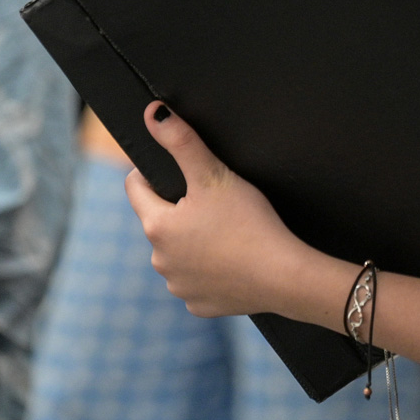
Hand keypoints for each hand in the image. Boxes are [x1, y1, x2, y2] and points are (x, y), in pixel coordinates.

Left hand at [125, 102, 322, 317]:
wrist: (283, 276)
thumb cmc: (249, 223)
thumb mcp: (215, 174)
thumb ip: (182, 141)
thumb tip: (154, 114)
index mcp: (158, 226)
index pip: (136, 188)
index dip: (152, 173)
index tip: (178, 170)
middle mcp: (160, 259)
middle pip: (160, 222)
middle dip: (180, 210)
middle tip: (213, 202)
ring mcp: (179, 286)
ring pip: (179, 254)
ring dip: (193, 243)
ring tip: (225, 232)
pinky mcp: (200, 305)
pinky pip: (198, 282)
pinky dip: (210, 271)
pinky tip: (232, 261)